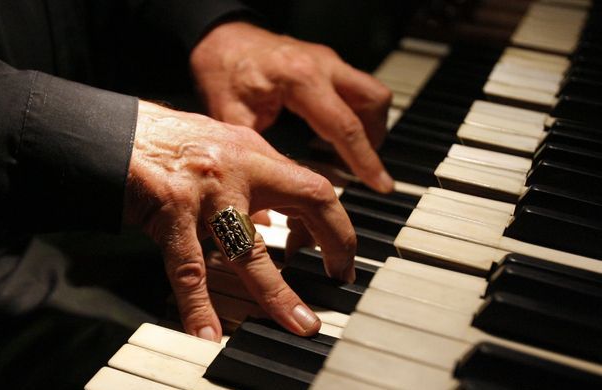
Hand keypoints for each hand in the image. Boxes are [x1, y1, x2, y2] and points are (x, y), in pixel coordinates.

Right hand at [124, 101, 355, 340]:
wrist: (110, 131)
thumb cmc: (164, 141)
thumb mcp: (219, 148)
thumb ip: (250, 178)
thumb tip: (271, 217)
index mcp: (253, 152)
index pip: (312, 186)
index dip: (334, 222)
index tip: (338, 253)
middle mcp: (239, 167)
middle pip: (307, 199)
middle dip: (335, 241)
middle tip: (342, 277)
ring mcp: (207, 191)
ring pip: (251, 248)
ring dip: (277, 292)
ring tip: (297, 323)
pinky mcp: (170, 210)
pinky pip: (189, 266)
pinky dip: (198, 304)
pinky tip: (207, 333)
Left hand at [190, 22, 393, 192]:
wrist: (222, 37)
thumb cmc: (223, 70)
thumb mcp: (231, 115)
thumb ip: (254, 157)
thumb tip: (264, 208)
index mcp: (300, 80)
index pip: (346, 126)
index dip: (366, 160)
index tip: (381, 185)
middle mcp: (322, 65)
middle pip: (374, 102)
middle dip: (375, 138)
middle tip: (363, 167)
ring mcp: (328, 61)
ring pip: (373, 92)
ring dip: (371, 124)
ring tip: (352, 152)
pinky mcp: (327, 62)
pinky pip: (358, 87)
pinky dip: (358, 112)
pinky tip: (338, 132)